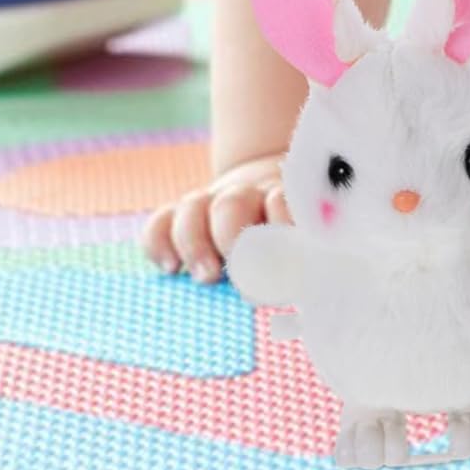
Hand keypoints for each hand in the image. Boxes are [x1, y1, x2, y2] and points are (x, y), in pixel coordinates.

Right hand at [142, 153, 292, 281]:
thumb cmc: (293, 230)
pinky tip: (170, 269)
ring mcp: (210, 202)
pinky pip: (160, 222)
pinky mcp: (183, 214)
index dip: (281, 224)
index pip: (280, 203)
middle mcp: (245, 195)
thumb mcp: (305, 232)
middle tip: (241, 275)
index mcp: (282, 198)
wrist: (266, 189)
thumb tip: (311, 281)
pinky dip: (159, 244)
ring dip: (196, 245)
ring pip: (193, 208)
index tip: (288, 260)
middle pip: (231, 204)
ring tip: (207, 278)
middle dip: (232, 239)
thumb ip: (305, 249)